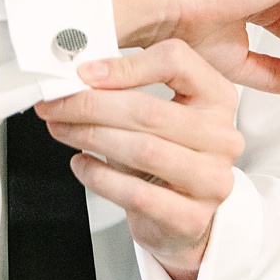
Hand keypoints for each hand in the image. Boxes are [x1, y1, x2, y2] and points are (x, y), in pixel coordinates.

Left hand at [37, 39, 243, 279]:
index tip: (84, 74)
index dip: (125, 66)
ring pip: (142, 150)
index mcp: (218, 97)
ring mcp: (212, 179)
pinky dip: (99, 177)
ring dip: (90, 138)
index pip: (177, 61)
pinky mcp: (192, 217)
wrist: (180, 215)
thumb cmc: (166, 156)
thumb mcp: (159, 113)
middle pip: (150, 110)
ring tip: (62, 130)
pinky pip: (135, 194)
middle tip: (56, 104)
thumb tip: (81, 76)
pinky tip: (82, 164)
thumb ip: (130, 89)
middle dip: (91, 106)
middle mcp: (222, 136)